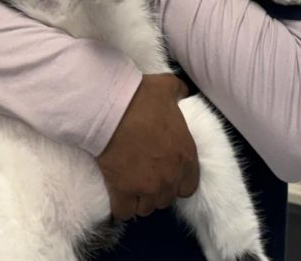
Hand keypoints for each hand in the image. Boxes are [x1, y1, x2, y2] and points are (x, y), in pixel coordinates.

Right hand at [96, 74, 199, 219]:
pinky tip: (118, 195)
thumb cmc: (143, 98)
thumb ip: (180, 93)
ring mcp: (147, 188)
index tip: (167, 172)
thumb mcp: (169, 88)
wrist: (112, 109)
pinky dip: (121, 206)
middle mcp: (170, 177)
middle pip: (167, 199)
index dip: (178, 181)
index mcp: (186, 156)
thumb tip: (182, 93)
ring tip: (132, 187)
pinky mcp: (123, 192)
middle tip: (146, 177)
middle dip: (158, 191)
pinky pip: (124, 212)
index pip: (189, 186)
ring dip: (141, 200)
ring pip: (147, 209)